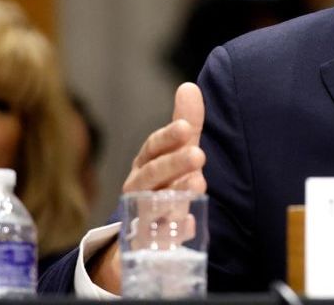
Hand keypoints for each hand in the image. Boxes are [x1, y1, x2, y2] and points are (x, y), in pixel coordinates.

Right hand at [90, 83, 205, 292]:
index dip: (167, 137)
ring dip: (174, 195)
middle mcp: (137, 190)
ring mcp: (140, 218)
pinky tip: (190, 223)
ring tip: (198, 184)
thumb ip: (184, 124)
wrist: (135, 240)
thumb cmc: (160, 186)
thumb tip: (189, 86)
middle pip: (151, 176)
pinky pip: (158, 240)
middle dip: (172, 165)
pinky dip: (174, 232)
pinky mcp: (147, 245)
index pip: (151, 149)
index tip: (185, 128)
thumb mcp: (172, 155)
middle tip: (198, 154)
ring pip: (153, 206)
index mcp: (144, 166)